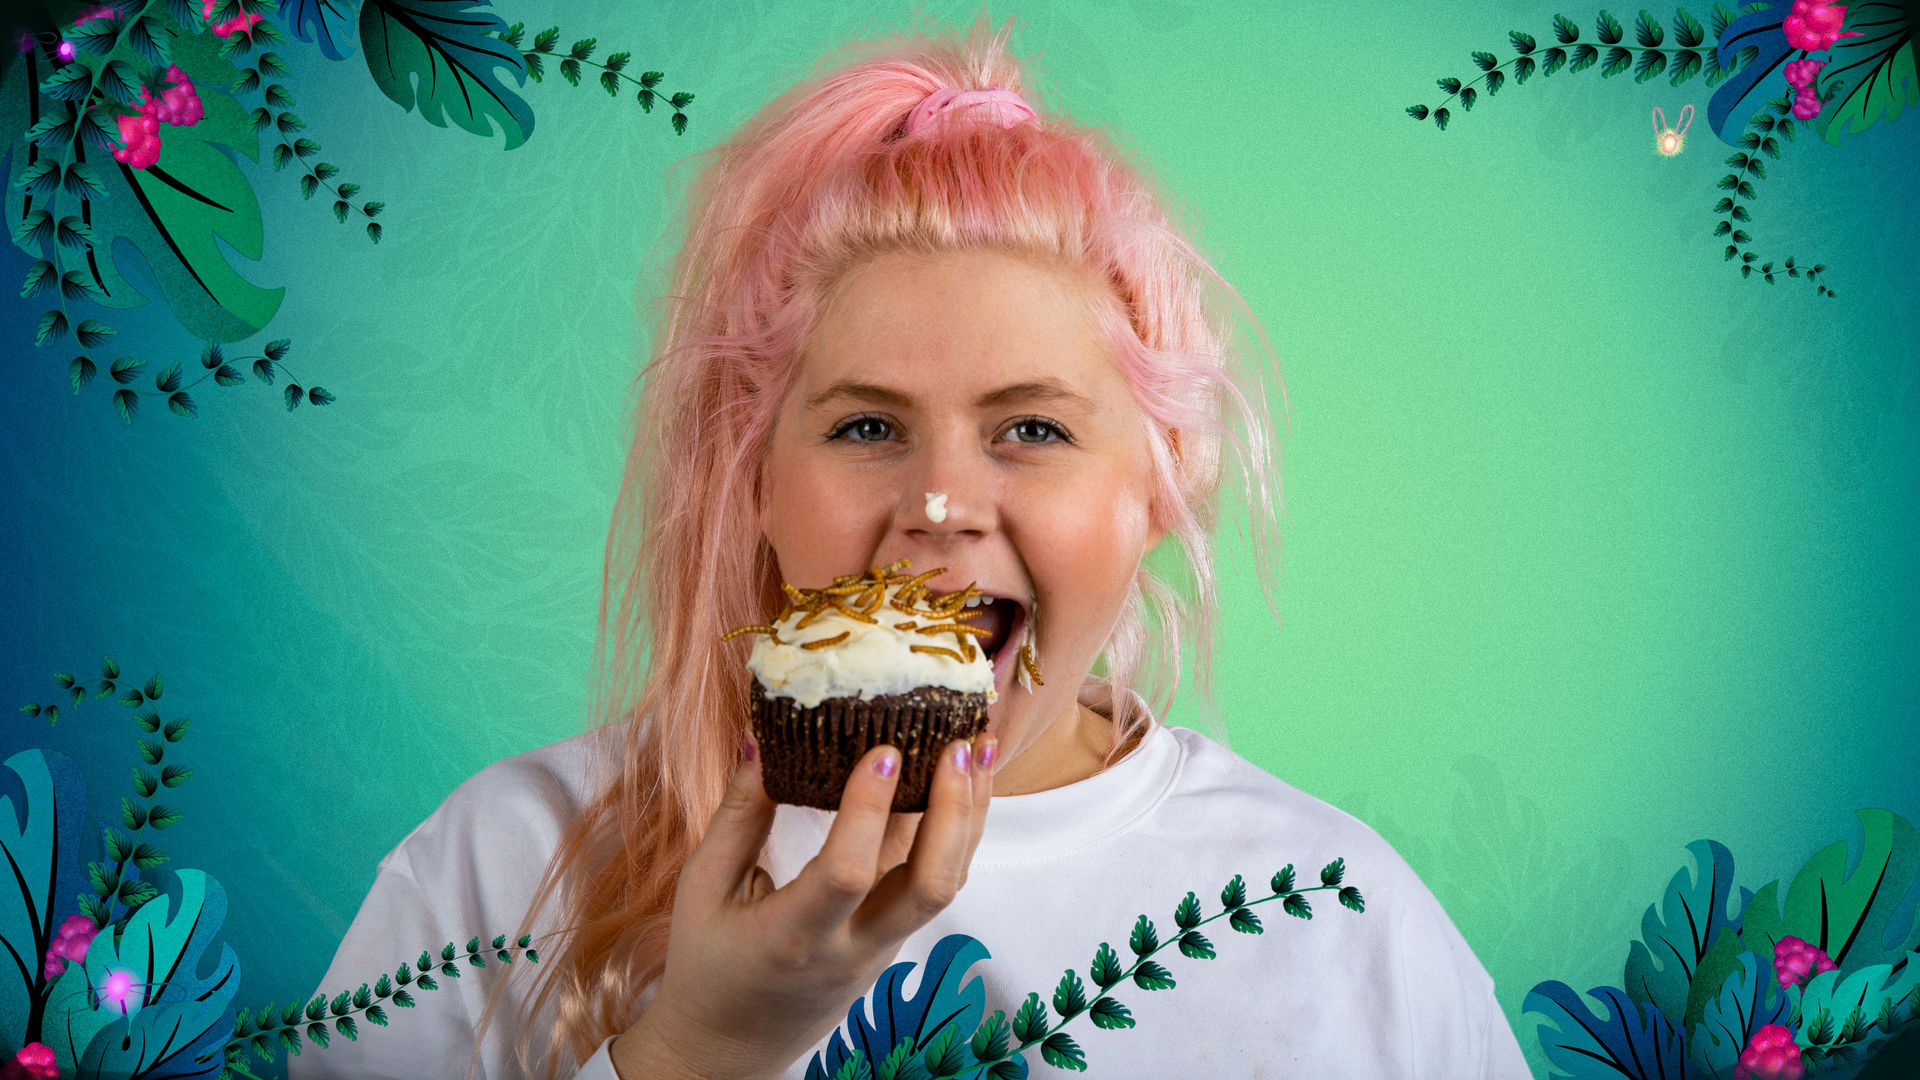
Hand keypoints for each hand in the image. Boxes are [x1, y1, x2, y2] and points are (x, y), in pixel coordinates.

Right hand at [613, 731, 998, 1079]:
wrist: (725, 1050)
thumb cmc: (705, 966)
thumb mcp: (702, 889)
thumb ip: (737, 816)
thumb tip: (763, 738)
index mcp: (793, 937)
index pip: (849, 872)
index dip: (870, 809)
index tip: (884, 749)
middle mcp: (851, 949)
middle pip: (932, 885)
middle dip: (956, 809)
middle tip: (962, 743)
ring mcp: (881, 950)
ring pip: (947, 884)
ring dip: (970, 814)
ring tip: (982, 745)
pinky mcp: (892, 942)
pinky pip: (935, 886)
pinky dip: (955, 833)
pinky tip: (961, 785)